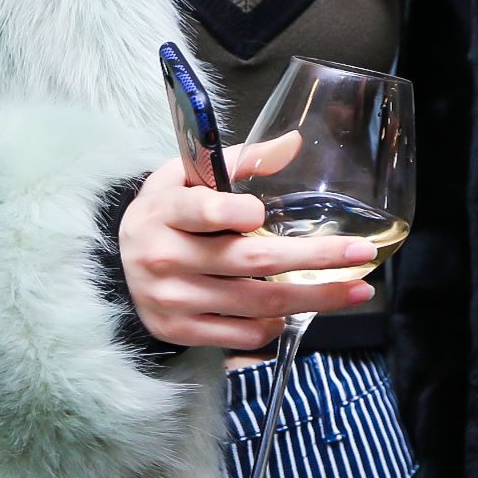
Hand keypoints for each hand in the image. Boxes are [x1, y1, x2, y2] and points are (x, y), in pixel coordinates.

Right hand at [119, 135, 372, 348]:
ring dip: (315, 298)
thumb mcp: (188, 175)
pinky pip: (243, 334)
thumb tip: (293, 143)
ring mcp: (173, 300)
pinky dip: (276, 323)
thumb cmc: (167, 212)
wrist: (117, 264)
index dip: (235, 213)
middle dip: (313, 258)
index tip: (262, 213)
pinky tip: (295, 308)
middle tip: (360, 254)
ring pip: (256, 304)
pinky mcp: (181, 331)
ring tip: (357, 289)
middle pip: (250, 261)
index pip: (203, 210)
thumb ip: (241, 160)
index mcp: (166, 210)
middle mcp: (166, 258)